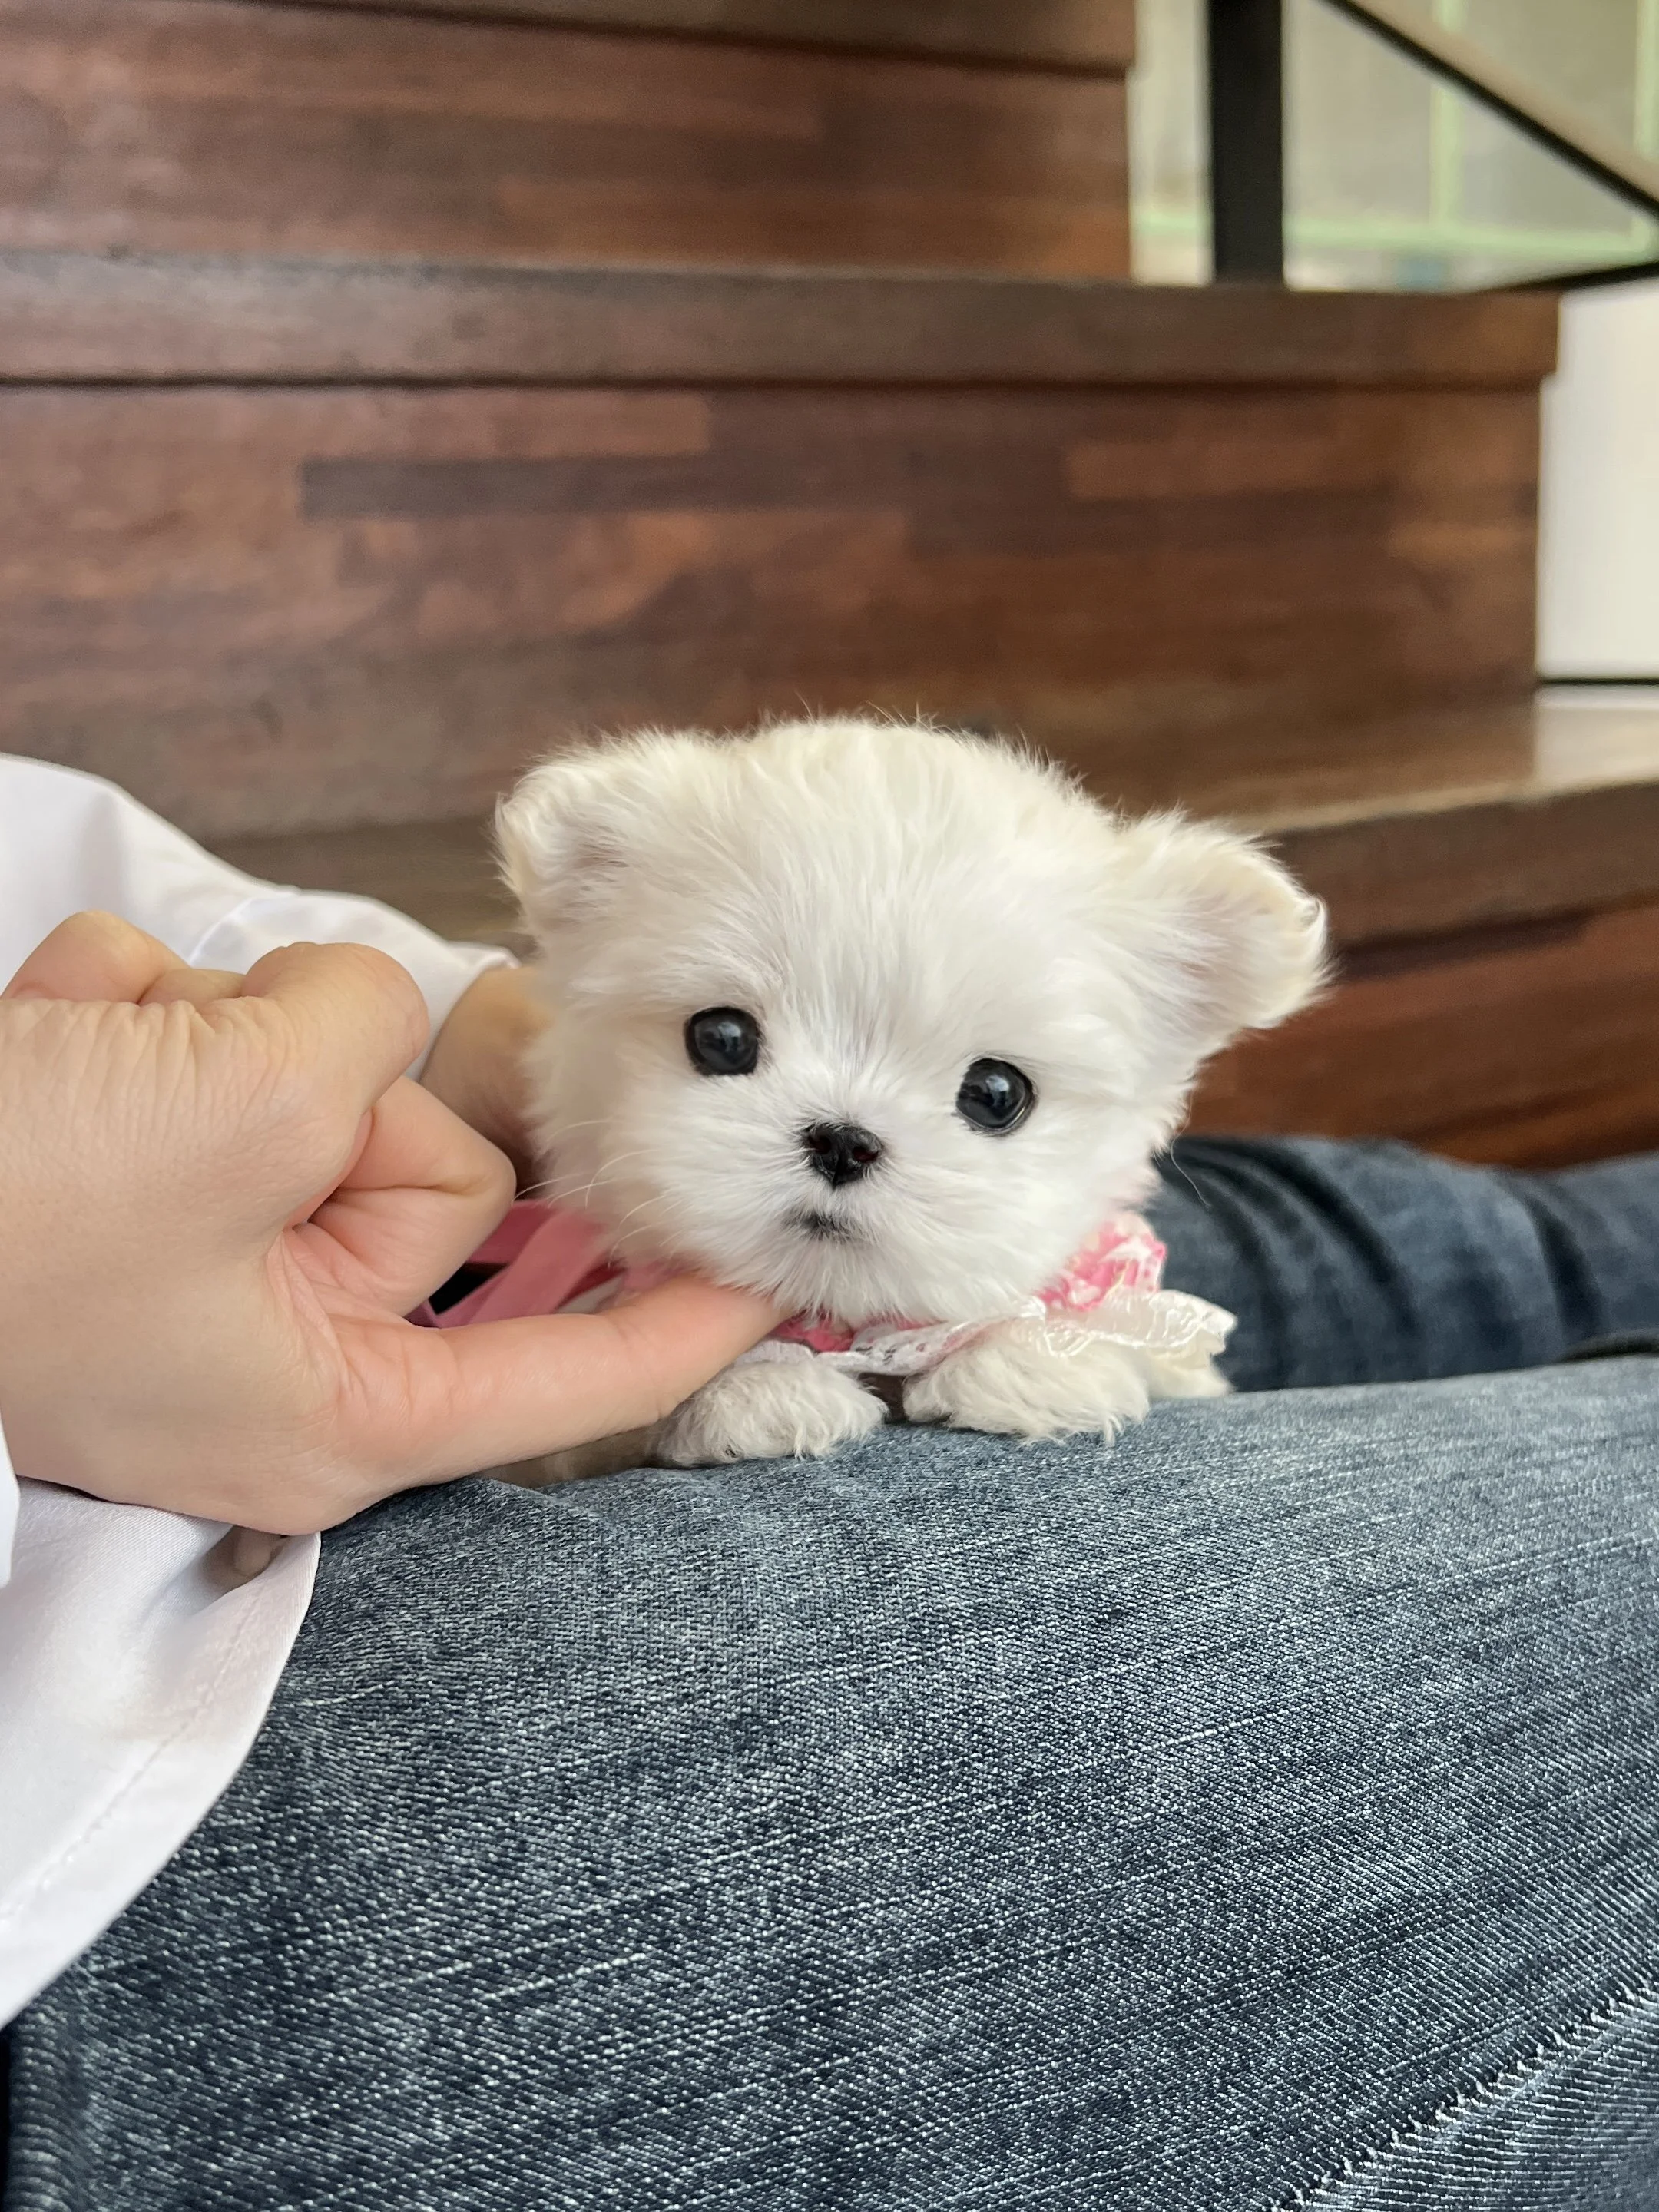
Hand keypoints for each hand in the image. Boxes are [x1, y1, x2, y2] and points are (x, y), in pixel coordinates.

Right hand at [0, 913, 776, 1532]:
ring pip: (302, 1077)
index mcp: (334, 1399)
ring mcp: (193, 1248)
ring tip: (86, 1063)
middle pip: (427, 1169)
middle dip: (328, 1088)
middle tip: (198, 1093)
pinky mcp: (123, 1171)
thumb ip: (358, 1049)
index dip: (674, 1327)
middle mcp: (279, 1332)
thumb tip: (357, 1007)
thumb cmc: (5, 1215)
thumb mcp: (233, 1116)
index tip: (773, 1292)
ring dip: (203, 1032)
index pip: (556, 1376)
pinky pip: (197, 1048)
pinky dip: (127, 1015)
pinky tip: (48, 1039)